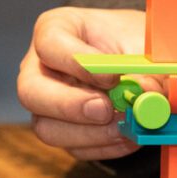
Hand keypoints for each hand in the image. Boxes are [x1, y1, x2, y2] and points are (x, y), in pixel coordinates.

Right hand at [17, 7, 160, 160]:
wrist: (141, 64)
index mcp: (56, 30)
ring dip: (91, 133)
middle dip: (70, 105)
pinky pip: (74, 147)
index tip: (111, 76)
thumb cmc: (133, 44)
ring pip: (47, 128)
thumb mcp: (144, 46)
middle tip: (106, 110)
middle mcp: (40, 67)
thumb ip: (146, 68)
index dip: (76, 62)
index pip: (49, 43)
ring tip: (126, 126)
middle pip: (31, 91)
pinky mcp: (62, 130)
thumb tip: (146, 93)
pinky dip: (104, 146)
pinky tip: (129, 136)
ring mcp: (46, 103)